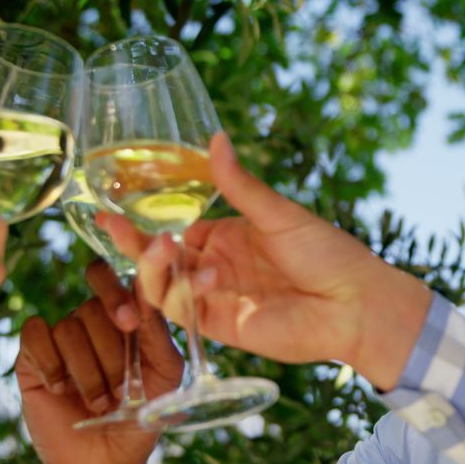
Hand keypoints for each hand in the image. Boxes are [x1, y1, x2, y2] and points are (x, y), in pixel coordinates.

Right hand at [16, 262, 182, 463]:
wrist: (106, 460)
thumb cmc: (141, 415)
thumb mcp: (164, 372)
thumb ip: (158, 329)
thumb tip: (147, 283)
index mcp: (125, 317)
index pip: (114, 278)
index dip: (117, 293)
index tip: (130, 322)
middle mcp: (92, 321)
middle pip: (92, 307)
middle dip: (110, 352)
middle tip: (121, 384)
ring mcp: (61, 337)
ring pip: (69, 328)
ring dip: (87, 372)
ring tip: (99, 403)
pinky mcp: (32, 357)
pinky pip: (36, 335)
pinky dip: (51, 365)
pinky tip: (62, 390)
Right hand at [101, 133, 431, 389]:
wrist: (355, 303)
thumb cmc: (326, 252)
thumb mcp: (278, 213)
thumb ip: (239, 186)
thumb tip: (215, 137)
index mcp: (230, 237)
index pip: (178, 230)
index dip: (149, 223)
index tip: (116, 208)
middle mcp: (218, 267)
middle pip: (163, 259)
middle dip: (134, 244)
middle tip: (110, 223)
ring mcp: (217, 298)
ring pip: (165, 286)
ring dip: (156, 267)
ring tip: (164, 247)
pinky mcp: (222, 327)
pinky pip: (184, 312)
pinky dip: (180, 294)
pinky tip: (199, 277)